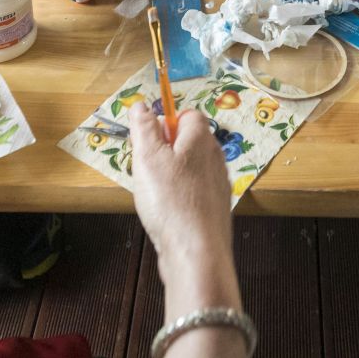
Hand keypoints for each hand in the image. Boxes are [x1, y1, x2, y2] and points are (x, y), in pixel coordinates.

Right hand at [127, 103, 233, 288]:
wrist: (196, 252)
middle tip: (146, 170)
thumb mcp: (147, 157)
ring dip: (169, 176)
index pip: (187, 114)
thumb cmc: (171, 201)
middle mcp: (215, 157)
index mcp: (202, 138)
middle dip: (163, 152)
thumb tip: (140, 105)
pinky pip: (193, 192)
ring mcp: (218, 184)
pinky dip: (178, 197)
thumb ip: (143, 128)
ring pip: (189, 169)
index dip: (165, 123)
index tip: (146, 142)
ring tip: (154, 195)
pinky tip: (167, 213)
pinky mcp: (214, 208)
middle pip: (187, 142)